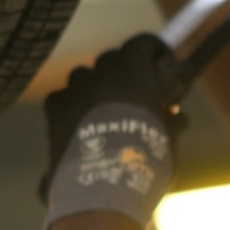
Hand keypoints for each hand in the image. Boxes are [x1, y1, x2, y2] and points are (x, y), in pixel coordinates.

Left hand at [41, 34, 186, 229]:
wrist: (102, 185)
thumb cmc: (145, 162)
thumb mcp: (168, 141)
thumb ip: (169, 121)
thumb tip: (175, 115)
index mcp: (136, 71)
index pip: (143, 44)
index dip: (154, 54)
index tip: (163, 68)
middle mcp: (102, 72)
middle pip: (112, 60)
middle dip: (124, 75)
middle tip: (136, 99)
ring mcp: (75, 88)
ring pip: (85, 77)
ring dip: (96, 90)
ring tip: (105, 117)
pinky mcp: (54, 108)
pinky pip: (63, 98)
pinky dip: (71, 109)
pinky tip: (80, 130)